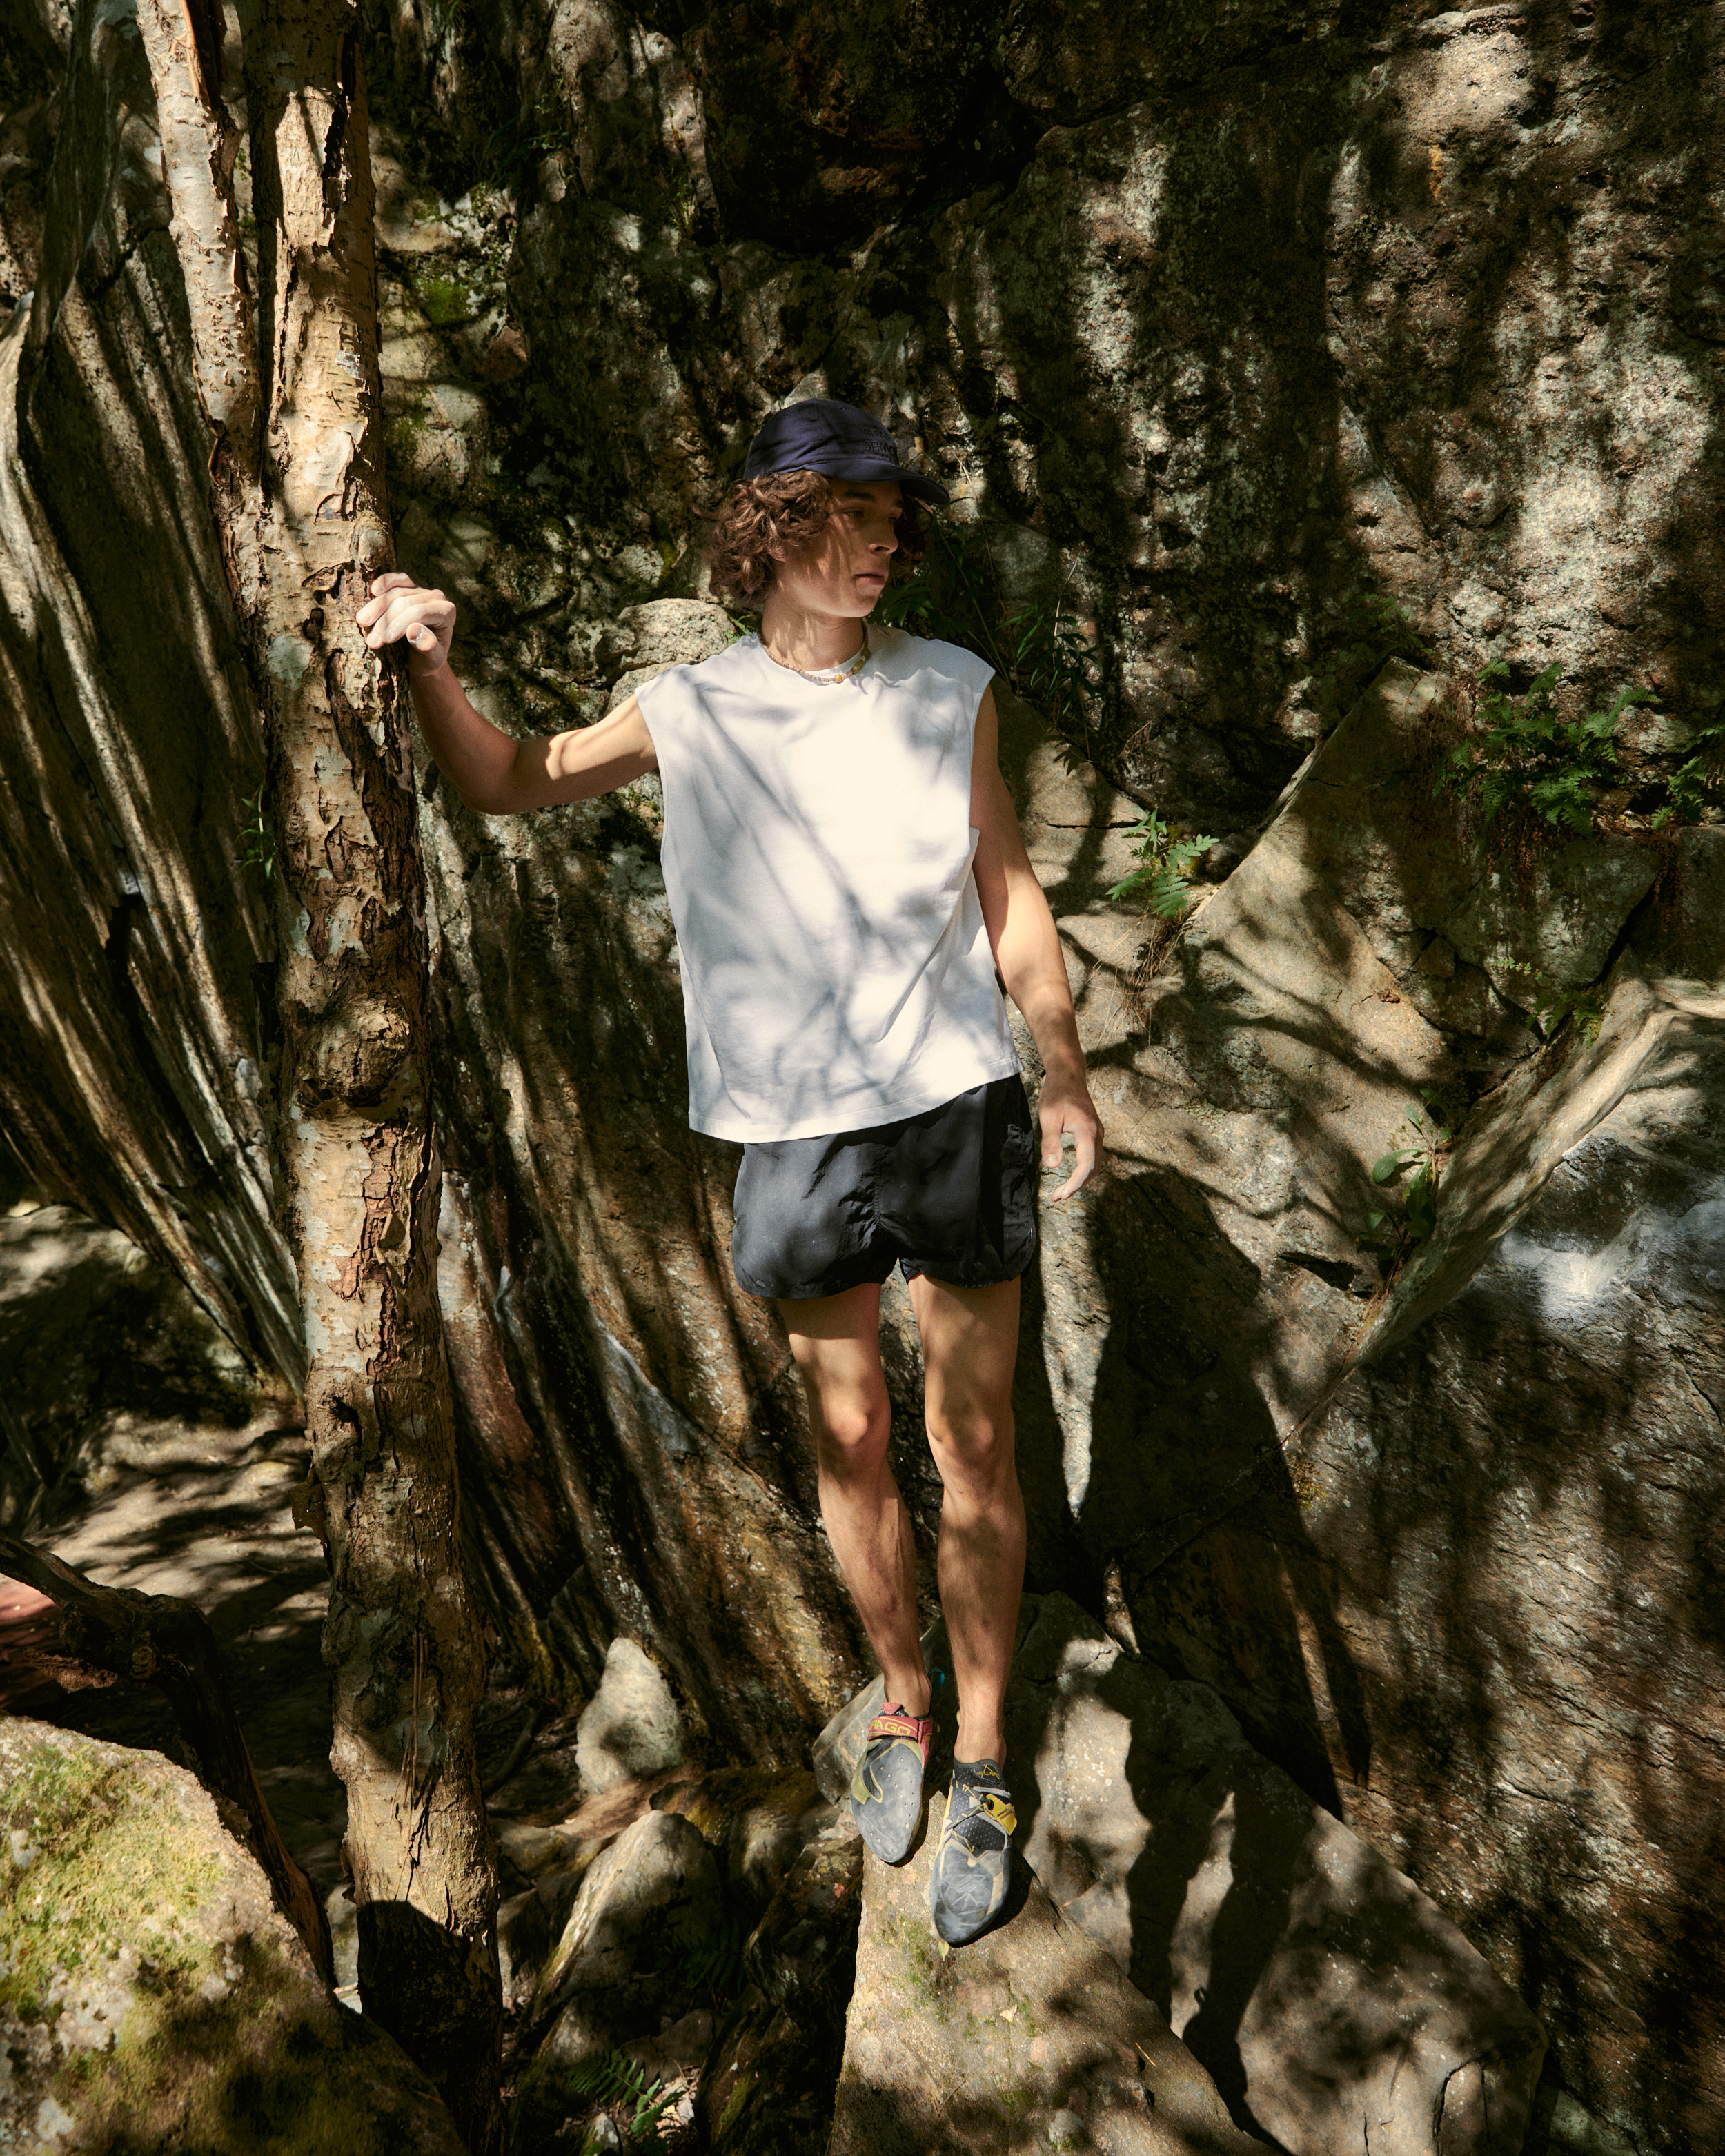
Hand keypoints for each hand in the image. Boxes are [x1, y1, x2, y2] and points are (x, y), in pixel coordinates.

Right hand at [355, 572, 454, 674]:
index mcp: (447, 612)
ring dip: (376, 609)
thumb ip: (428, 647)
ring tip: (362, 624)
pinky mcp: (408, 586)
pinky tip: (374, 590)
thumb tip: (413, 630)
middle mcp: (436, 597)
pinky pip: (396, 579)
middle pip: (404, 602)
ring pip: (395, 592)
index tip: (384, 640)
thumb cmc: (428, 659)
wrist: (423, 656)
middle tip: (371, 641)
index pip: (419, 613)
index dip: (399, 624)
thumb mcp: (431, 661)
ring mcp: (421, 590)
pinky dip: (384, 582)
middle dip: (385, 621)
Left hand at [1038, 1071, 1102, 1200]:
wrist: (1068, 1075)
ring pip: (1095, 1164)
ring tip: (1063, 1190)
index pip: (1086, 1166)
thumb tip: (1052, 1166)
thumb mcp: (1048, 1118)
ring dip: (1081, 1179)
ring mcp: (1097, 1133)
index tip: (1061, 1194)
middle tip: (1059, 1197)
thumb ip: (1051, 1142)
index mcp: (1087, 1132)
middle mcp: (1097, 1134)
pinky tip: (1072, 1174)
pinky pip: (1093, 1156)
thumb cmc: (1057, 1094)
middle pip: (1093, 1168)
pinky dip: (1084, 1169)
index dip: (1075, 1183)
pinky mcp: (1093, 1132)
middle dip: (1077, 1185)